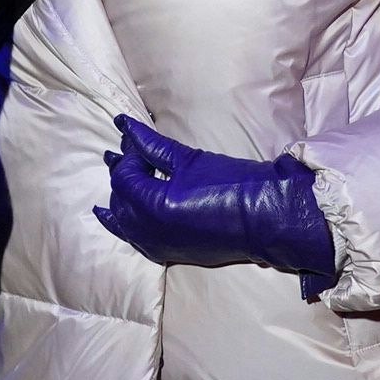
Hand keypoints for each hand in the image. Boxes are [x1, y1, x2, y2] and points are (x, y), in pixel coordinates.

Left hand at [95, 114, 335, 289]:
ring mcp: (157, 245)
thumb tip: (123, 126)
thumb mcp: (188, 159)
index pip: (124, 177)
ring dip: (119, 198)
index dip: (128, 157)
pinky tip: (115, 215)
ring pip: (123, 221)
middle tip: (131, 154)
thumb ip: (150, 145)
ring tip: (118, 176)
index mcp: (152, 204)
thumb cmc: (232, 183)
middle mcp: (148, 230)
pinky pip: (134, 240)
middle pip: (120, 199)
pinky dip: (124, 224)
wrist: (264, 218)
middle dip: (123, 175)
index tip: (138, 141)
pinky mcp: (168, 254)